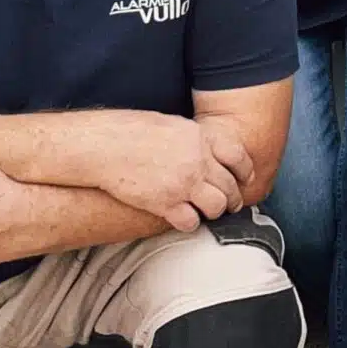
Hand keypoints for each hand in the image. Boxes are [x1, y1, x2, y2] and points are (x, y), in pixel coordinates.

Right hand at [97, 114, 252, 229]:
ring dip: (213, 212)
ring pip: (217, 207)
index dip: (244, 171)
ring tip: (205, 211)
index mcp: (199, 138)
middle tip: (228, 204)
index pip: (238, 156)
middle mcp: (196, 161)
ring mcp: (183, 183)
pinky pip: (191, 222)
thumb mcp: (169, 124)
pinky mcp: (165, 204)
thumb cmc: (129, 131)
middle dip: (231, 199)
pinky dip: (189, 223)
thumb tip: (204, 148)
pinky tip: (181, 218)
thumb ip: (192, 139)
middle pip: (229, 187)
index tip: (244, 180)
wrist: (102, 146)